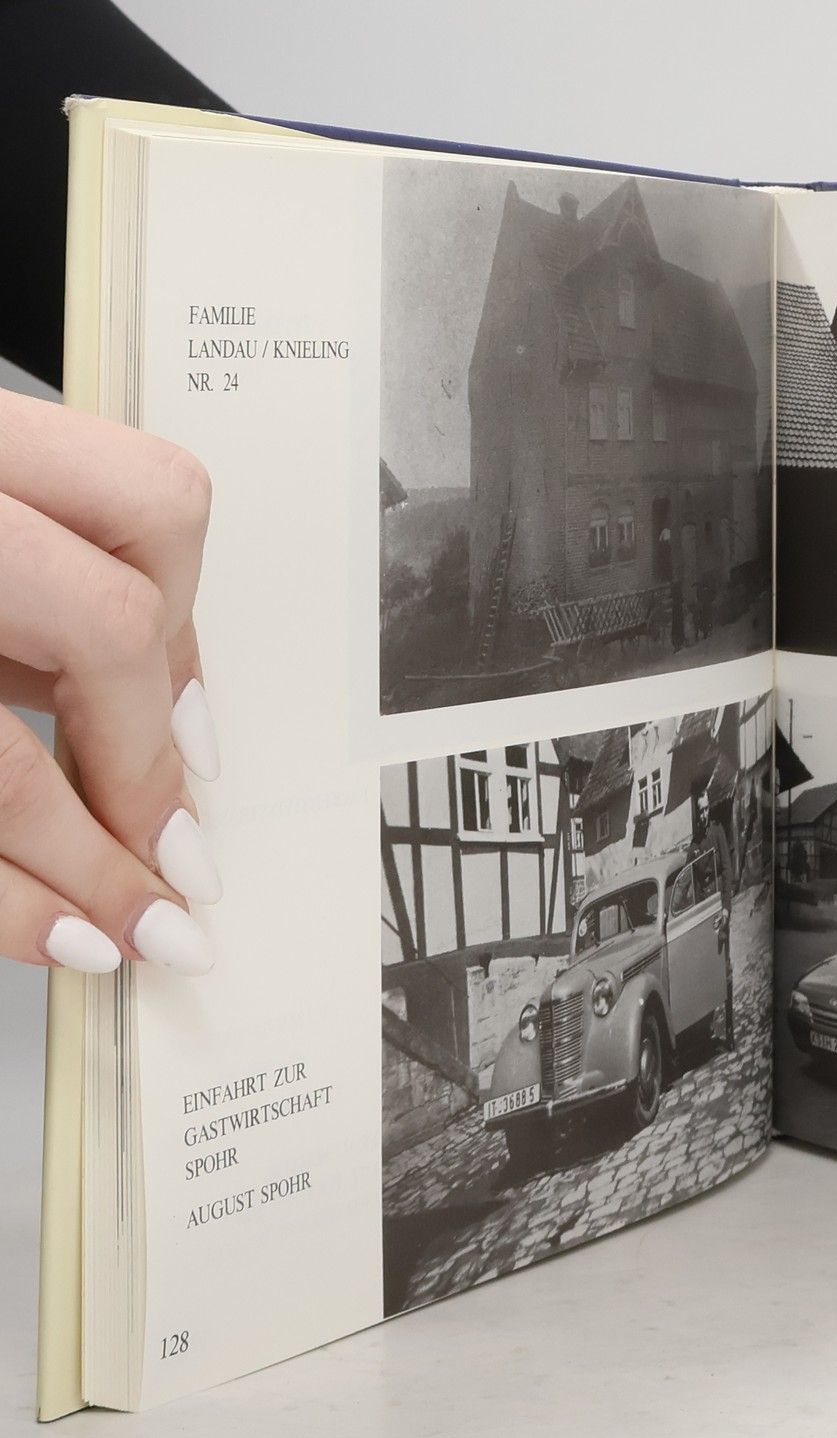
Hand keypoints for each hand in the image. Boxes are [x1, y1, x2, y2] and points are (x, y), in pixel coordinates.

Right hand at [1, 389, 219, 974]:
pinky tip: (42, 932)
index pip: (152, 506)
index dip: (191, 643)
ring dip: (80, 865)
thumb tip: (168, 716)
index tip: (197, 752)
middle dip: (145, 767)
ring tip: (124, 931)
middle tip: (176, 863)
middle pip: (106, 625)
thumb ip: (37, 592)